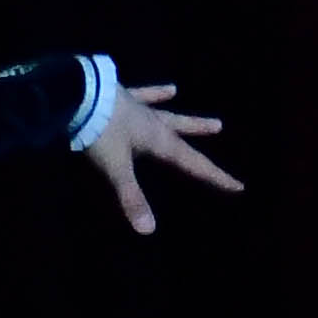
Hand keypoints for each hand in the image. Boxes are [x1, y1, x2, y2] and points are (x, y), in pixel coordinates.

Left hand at [81, 84, 243, 234]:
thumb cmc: (100, 132)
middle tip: (219, 127)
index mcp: (157, 140)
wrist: (78, 95)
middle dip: (200, 133)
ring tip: (202, 112)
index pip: (192, 162)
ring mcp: (138, 107)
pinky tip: (169, 87)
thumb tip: (148, 231)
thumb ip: (132, 197)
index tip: (238, 185)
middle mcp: (153, 122)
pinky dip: (155, 92)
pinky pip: (142, 94)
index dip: (215, 176)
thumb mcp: (116, 167)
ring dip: (186, 117)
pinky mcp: (120, 96)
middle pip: (181, 133)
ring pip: (167, 113)